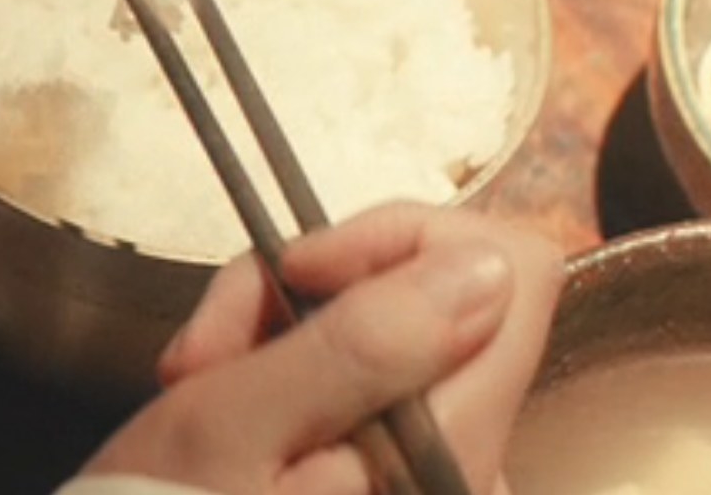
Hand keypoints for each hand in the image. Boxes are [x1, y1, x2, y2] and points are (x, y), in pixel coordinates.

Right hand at [79, 202, 562, 494]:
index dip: (399, 240)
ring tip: (201, 378)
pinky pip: (359, 374)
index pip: (510, 274)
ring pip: (384, 325)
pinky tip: (223, 402)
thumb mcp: (229, 423)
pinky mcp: (384, 470)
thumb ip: (359, 344)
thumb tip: (484, 266)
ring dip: (280, 326)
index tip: (301, 272)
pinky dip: (285, 364)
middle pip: (437, 292)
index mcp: (449, 446)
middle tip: (213, 347)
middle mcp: (464, 460)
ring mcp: (424, 470)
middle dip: (313, 289)